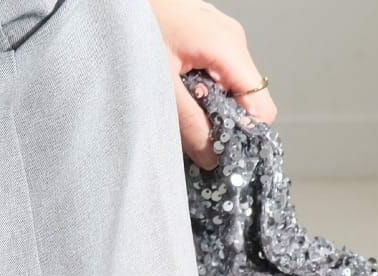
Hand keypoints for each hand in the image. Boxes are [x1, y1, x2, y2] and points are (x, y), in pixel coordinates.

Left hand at [145, 0, 277, 169]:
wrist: (116, 5)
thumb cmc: (134, 29)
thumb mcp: (161, 87)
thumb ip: (189, 125)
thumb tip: (213, 157)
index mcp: (228, 47)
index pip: (261, 106)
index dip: (245, 134)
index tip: (220, 150)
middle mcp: (232, 41)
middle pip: (245, 101)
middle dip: (222, 123)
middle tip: (189, 132)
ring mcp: (220, 39)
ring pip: (228, 91)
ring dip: (206, 110)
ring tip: (176, 108)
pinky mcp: (206, 41)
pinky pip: (214, 78)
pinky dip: (198, 94)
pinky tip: (175, 94)